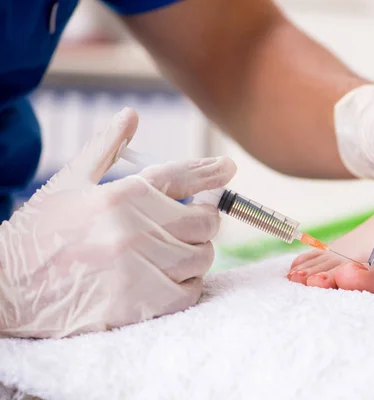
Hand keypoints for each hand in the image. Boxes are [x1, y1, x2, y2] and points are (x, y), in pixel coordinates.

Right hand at [0, 108, 235, 337]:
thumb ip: (105, 149)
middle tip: (188, 224)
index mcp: (121, 195)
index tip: (227, 168)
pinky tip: (167, 278)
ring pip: (201, 257)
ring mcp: (139, 268)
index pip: (181, 178)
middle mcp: (135, 229)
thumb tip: (130, 115)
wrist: (6, 290)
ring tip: (170, 252)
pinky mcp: (140, 304)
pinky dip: (187, 284)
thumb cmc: (38, 234)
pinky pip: (190, 291)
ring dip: (194, 253)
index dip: (210, 172)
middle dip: (202, 221)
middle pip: (204, 222)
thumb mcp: (68, 183)